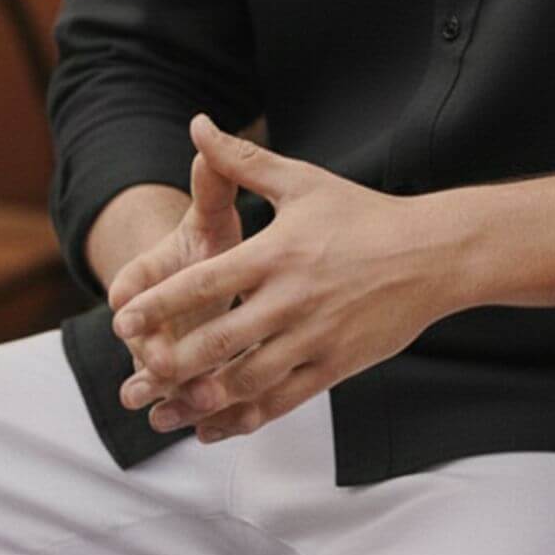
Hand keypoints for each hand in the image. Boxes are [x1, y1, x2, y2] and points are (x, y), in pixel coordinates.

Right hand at [105, 134, 244, 403]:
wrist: (202, 279)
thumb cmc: (207, 242)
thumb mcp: (211, 212)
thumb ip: (210, 183)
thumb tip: (205, 132)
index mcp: (142, 275)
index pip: (127, 284)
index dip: (126, 296)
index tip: (122, 309)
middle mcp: (143, 319)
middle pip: (139, 339)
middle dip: (148, 354)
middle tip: (158, 367)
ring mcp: (160, 353)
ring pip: (160, 377)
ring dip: (167, 393)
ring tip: (176, 409)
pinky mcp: (181, 380)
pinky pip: (183, 398)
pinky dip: (191, 413)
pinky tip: (206, 429)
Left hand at [111, 114, 450, 441]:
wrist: (431, 254)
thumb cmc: (362, 214)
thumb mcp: (301, 181)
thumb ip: (242, 161)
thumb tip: (199, 126)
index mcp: (278, 253)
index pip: (206, 282)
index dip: (160, 303)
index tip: (122, 319)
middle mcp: (292, 299)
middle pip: (219, 342)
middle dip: (171, 364)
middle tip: (134, 377)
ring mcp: (314, 337)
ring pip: (246, 381)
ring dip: (199, 401)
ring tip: (162, 410)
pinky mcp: (334, 367)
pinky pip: (280, 402)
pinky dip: (242, 420)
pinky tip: (212, 427)